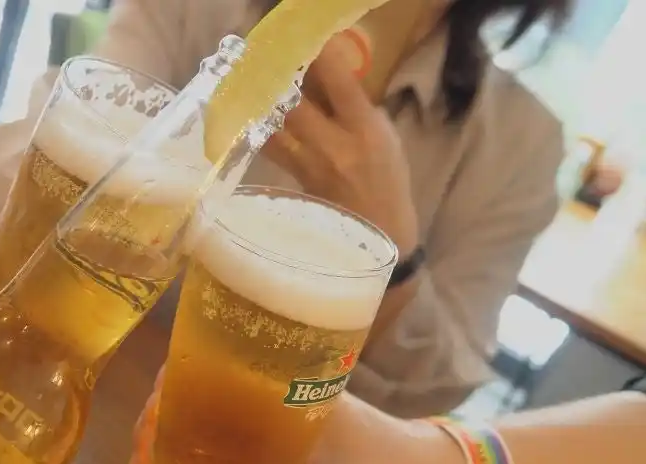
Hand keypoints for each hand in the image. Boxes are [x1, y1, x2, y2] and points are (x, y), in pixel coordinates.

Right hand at [126, 373, 467, 463]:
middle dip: (153, 434)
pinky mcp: (272, 441)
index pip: (202, 371)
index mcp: (279, 387)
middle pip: (191, 396)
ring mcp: (267, 416)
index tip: (142, 444)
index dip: (162, 403)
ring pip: (201, 421)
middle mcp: (266, 392)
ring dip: (167, 450)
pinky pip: (221, 444)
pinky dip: (193, 463)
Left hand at [264, 40, 418, 254]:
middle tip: (272, 68)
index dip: (320, 57)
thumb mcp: (387, 139)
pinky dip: (263, 133)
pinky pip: (272, 152)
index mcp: (365, 130)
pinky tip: (257, 122)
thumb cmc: (388, 183)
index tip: (311, 46)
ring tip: (257, 93)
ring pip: (273, 129)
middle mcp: (334, 147)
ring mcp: (310, 167)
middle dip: (280, 82)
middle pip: (294, 104)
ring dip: (262, 108)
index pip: (338, 82)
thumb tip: (327, 84)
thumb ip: (359, 110)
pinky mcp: (294, 184)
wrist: (380, 235)